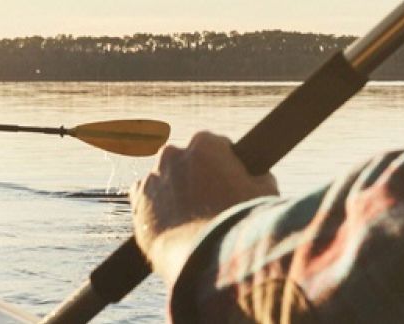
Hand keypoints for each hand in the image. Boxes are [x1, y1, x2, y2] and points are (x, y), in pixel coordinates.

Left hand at [131, 131, 277, 280]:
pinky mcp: (137, 201)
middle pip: (189, 160)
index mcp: (205, 143)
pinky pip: (146, 197)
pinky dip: (156, 207)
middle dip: (199, 176)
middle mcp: (174, 153)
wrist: (206, 259)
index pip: (217, 146)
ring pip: (166, 178)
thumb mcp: (265, 192)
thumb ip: (258, 175)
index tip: (231, 181)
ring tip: (192, 217)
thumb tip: (256, 175)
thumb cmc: (239, 224)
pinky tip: (171, 222)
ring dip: (176, 190)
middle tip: (212, 202)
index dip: (227, 165)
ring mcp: (153, 176)